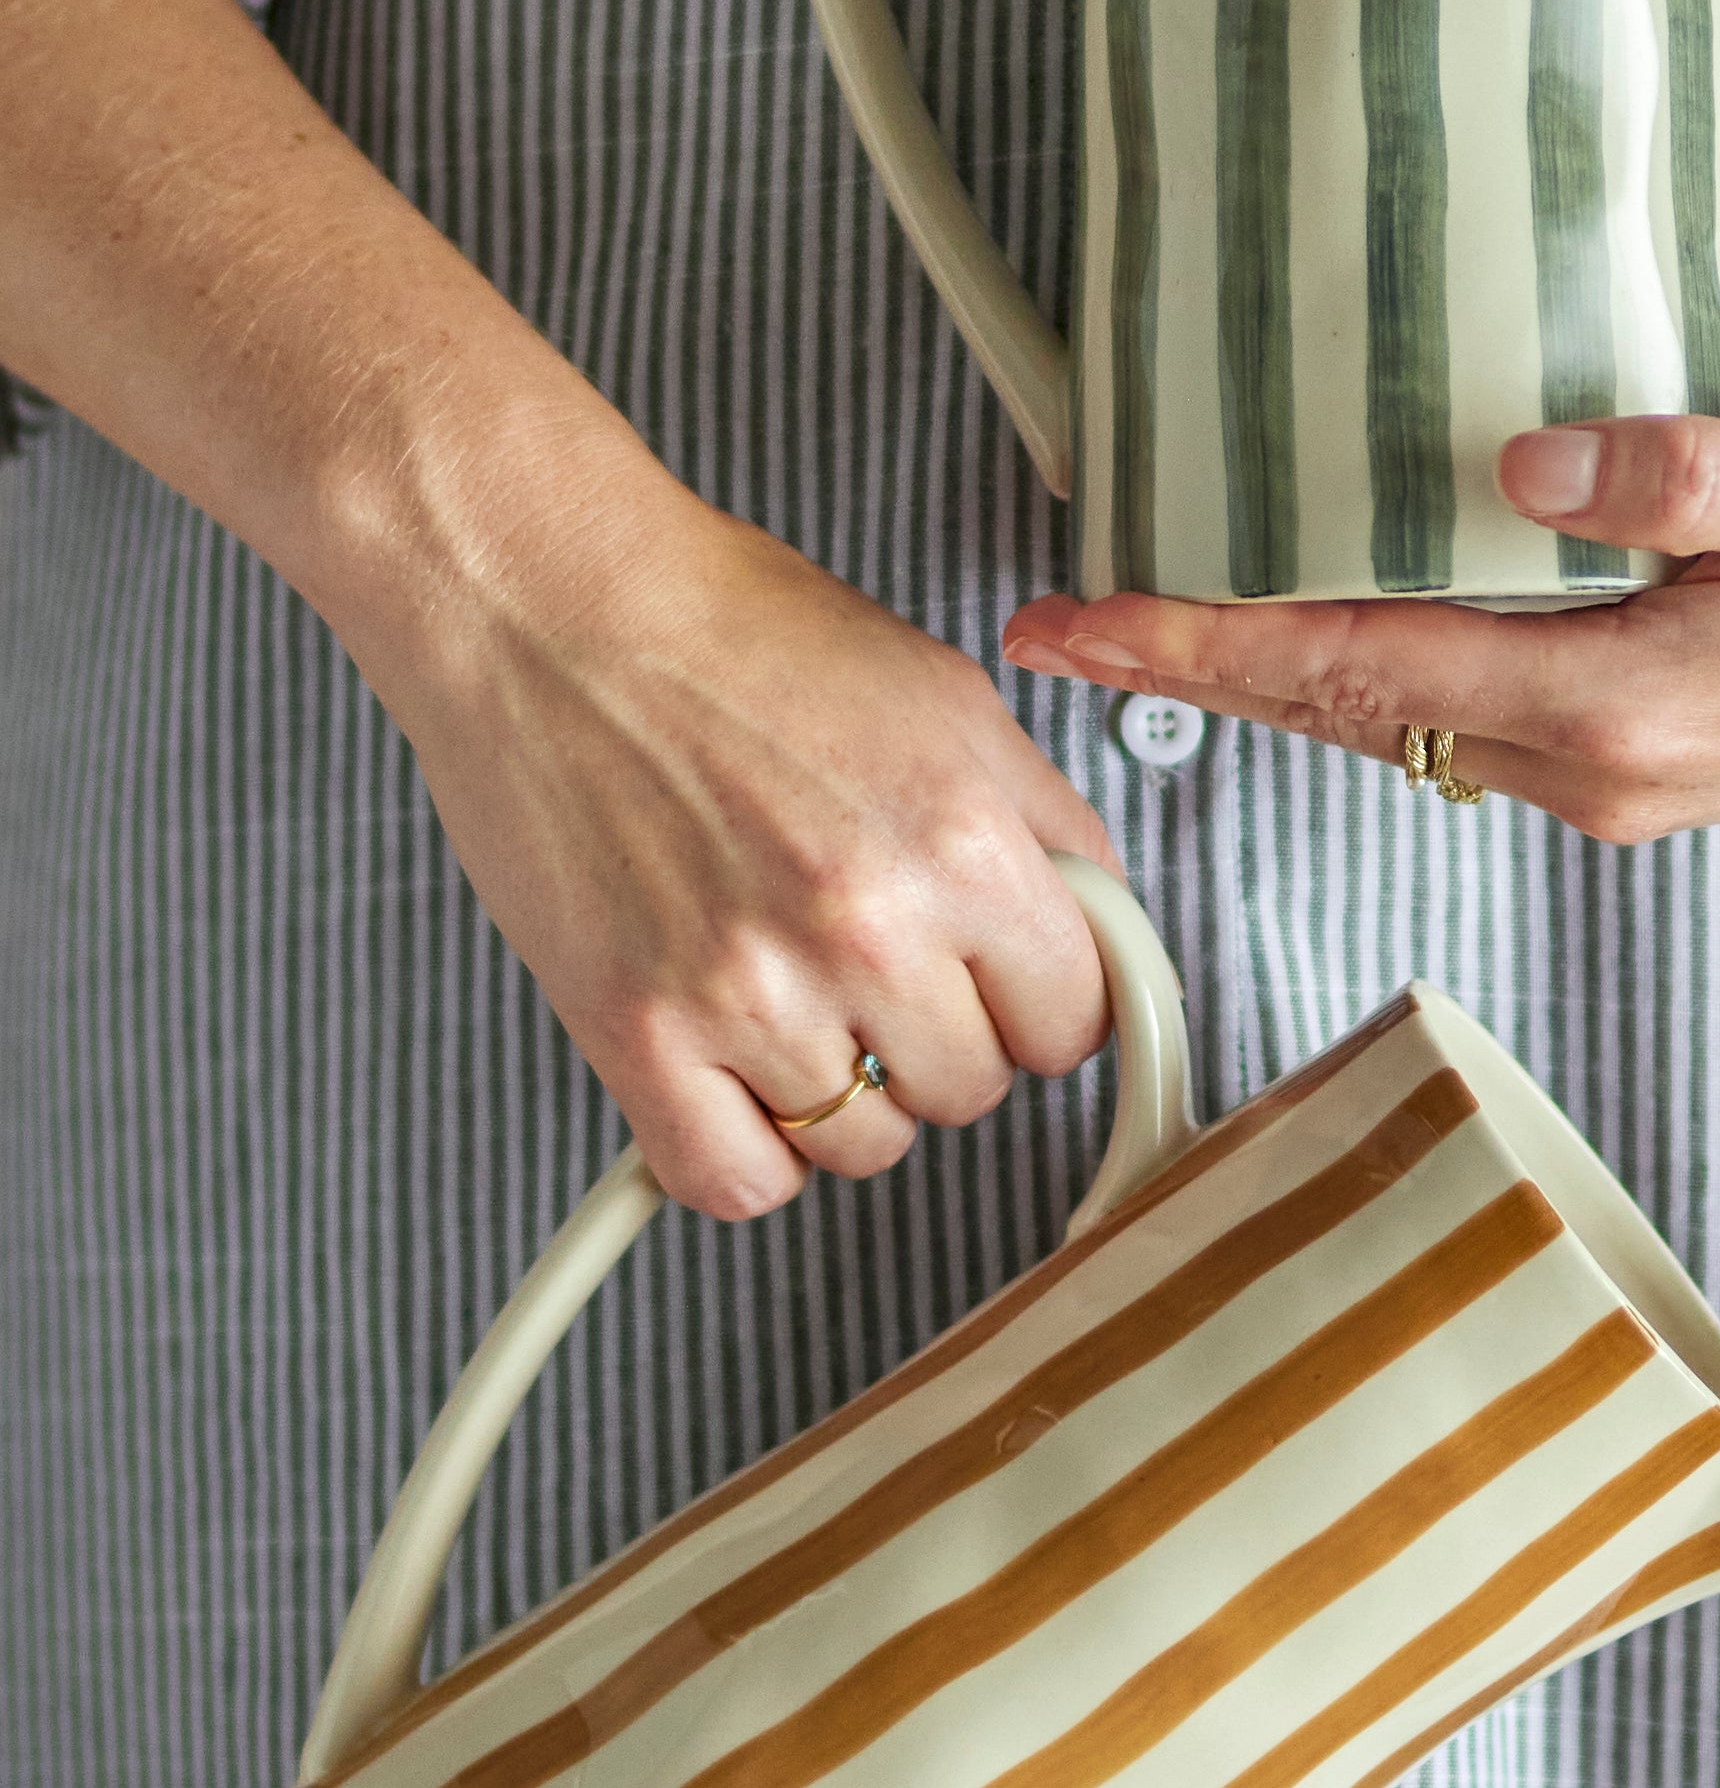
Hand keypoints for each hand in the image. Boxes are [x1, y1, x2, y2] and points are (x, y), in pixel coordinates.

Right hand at [370, 460, 1115, 1217]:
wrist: (550, 604)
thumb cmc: (729, 629)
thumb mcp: (945, 696)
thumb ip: (1045, 825)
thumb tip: (1100, 928)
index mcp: (962, 839)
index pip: (1077, 1020)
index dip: (1040, 999)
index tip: (1000, 982)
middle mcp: (867, 926)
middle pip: (972, 1089)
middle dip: (938, 1035)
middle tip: (874, 958)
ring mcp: (749, 990)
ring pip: (860, 1143)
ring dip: (838, 1089)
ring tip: (789, 983)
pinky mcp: (635, 1032)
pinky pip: (735, 1183)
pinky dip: (744, 1151)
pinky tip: (733, 1074)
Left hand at [1001, 405, 1719, 844]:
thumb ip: (1677, 472)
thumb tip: (1515, 465)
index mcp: (1624, 712)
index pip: (1358, 672)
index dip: (1201, 643)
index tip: (1071, 619)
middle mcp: (1603, 774)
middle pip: (1351, 717)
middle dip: (1200, 670)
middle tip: (1055, 622)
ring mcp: (1627, 781)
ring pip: (1403, 728)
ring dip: (1282, 679)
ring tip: (1160, 619)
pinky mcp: (1655, 758)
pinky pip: (1467, 721)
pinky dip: (1376, 678)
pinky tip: (1339, 623)